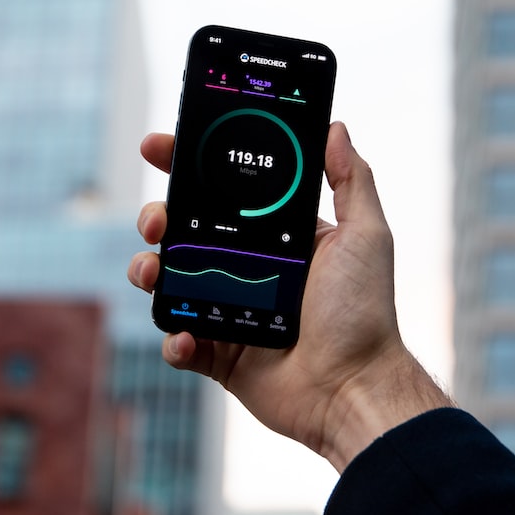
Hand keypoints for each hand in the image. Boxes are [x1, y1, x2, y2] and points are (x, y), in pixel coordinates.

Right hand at [128, 122, 451, 470]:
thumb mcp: (365, 235)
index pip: (223, 192)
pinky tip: (187, 335)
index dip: (188, 168)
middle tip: (156, 219)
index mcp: (274, 237)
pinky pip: (179, 341)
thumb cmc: (365, 312)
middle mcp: (247, 269)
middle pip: (184, 232)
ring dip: (149, 271)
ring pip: (170, 282)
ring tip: (152, 271)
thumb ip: (352, 180)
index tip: (159, 147)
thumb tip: (336, 127)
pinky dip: (173, 337)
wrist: (354, 387)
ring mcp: (229, 311)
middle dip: (157, 217)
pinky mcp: (220, 354)